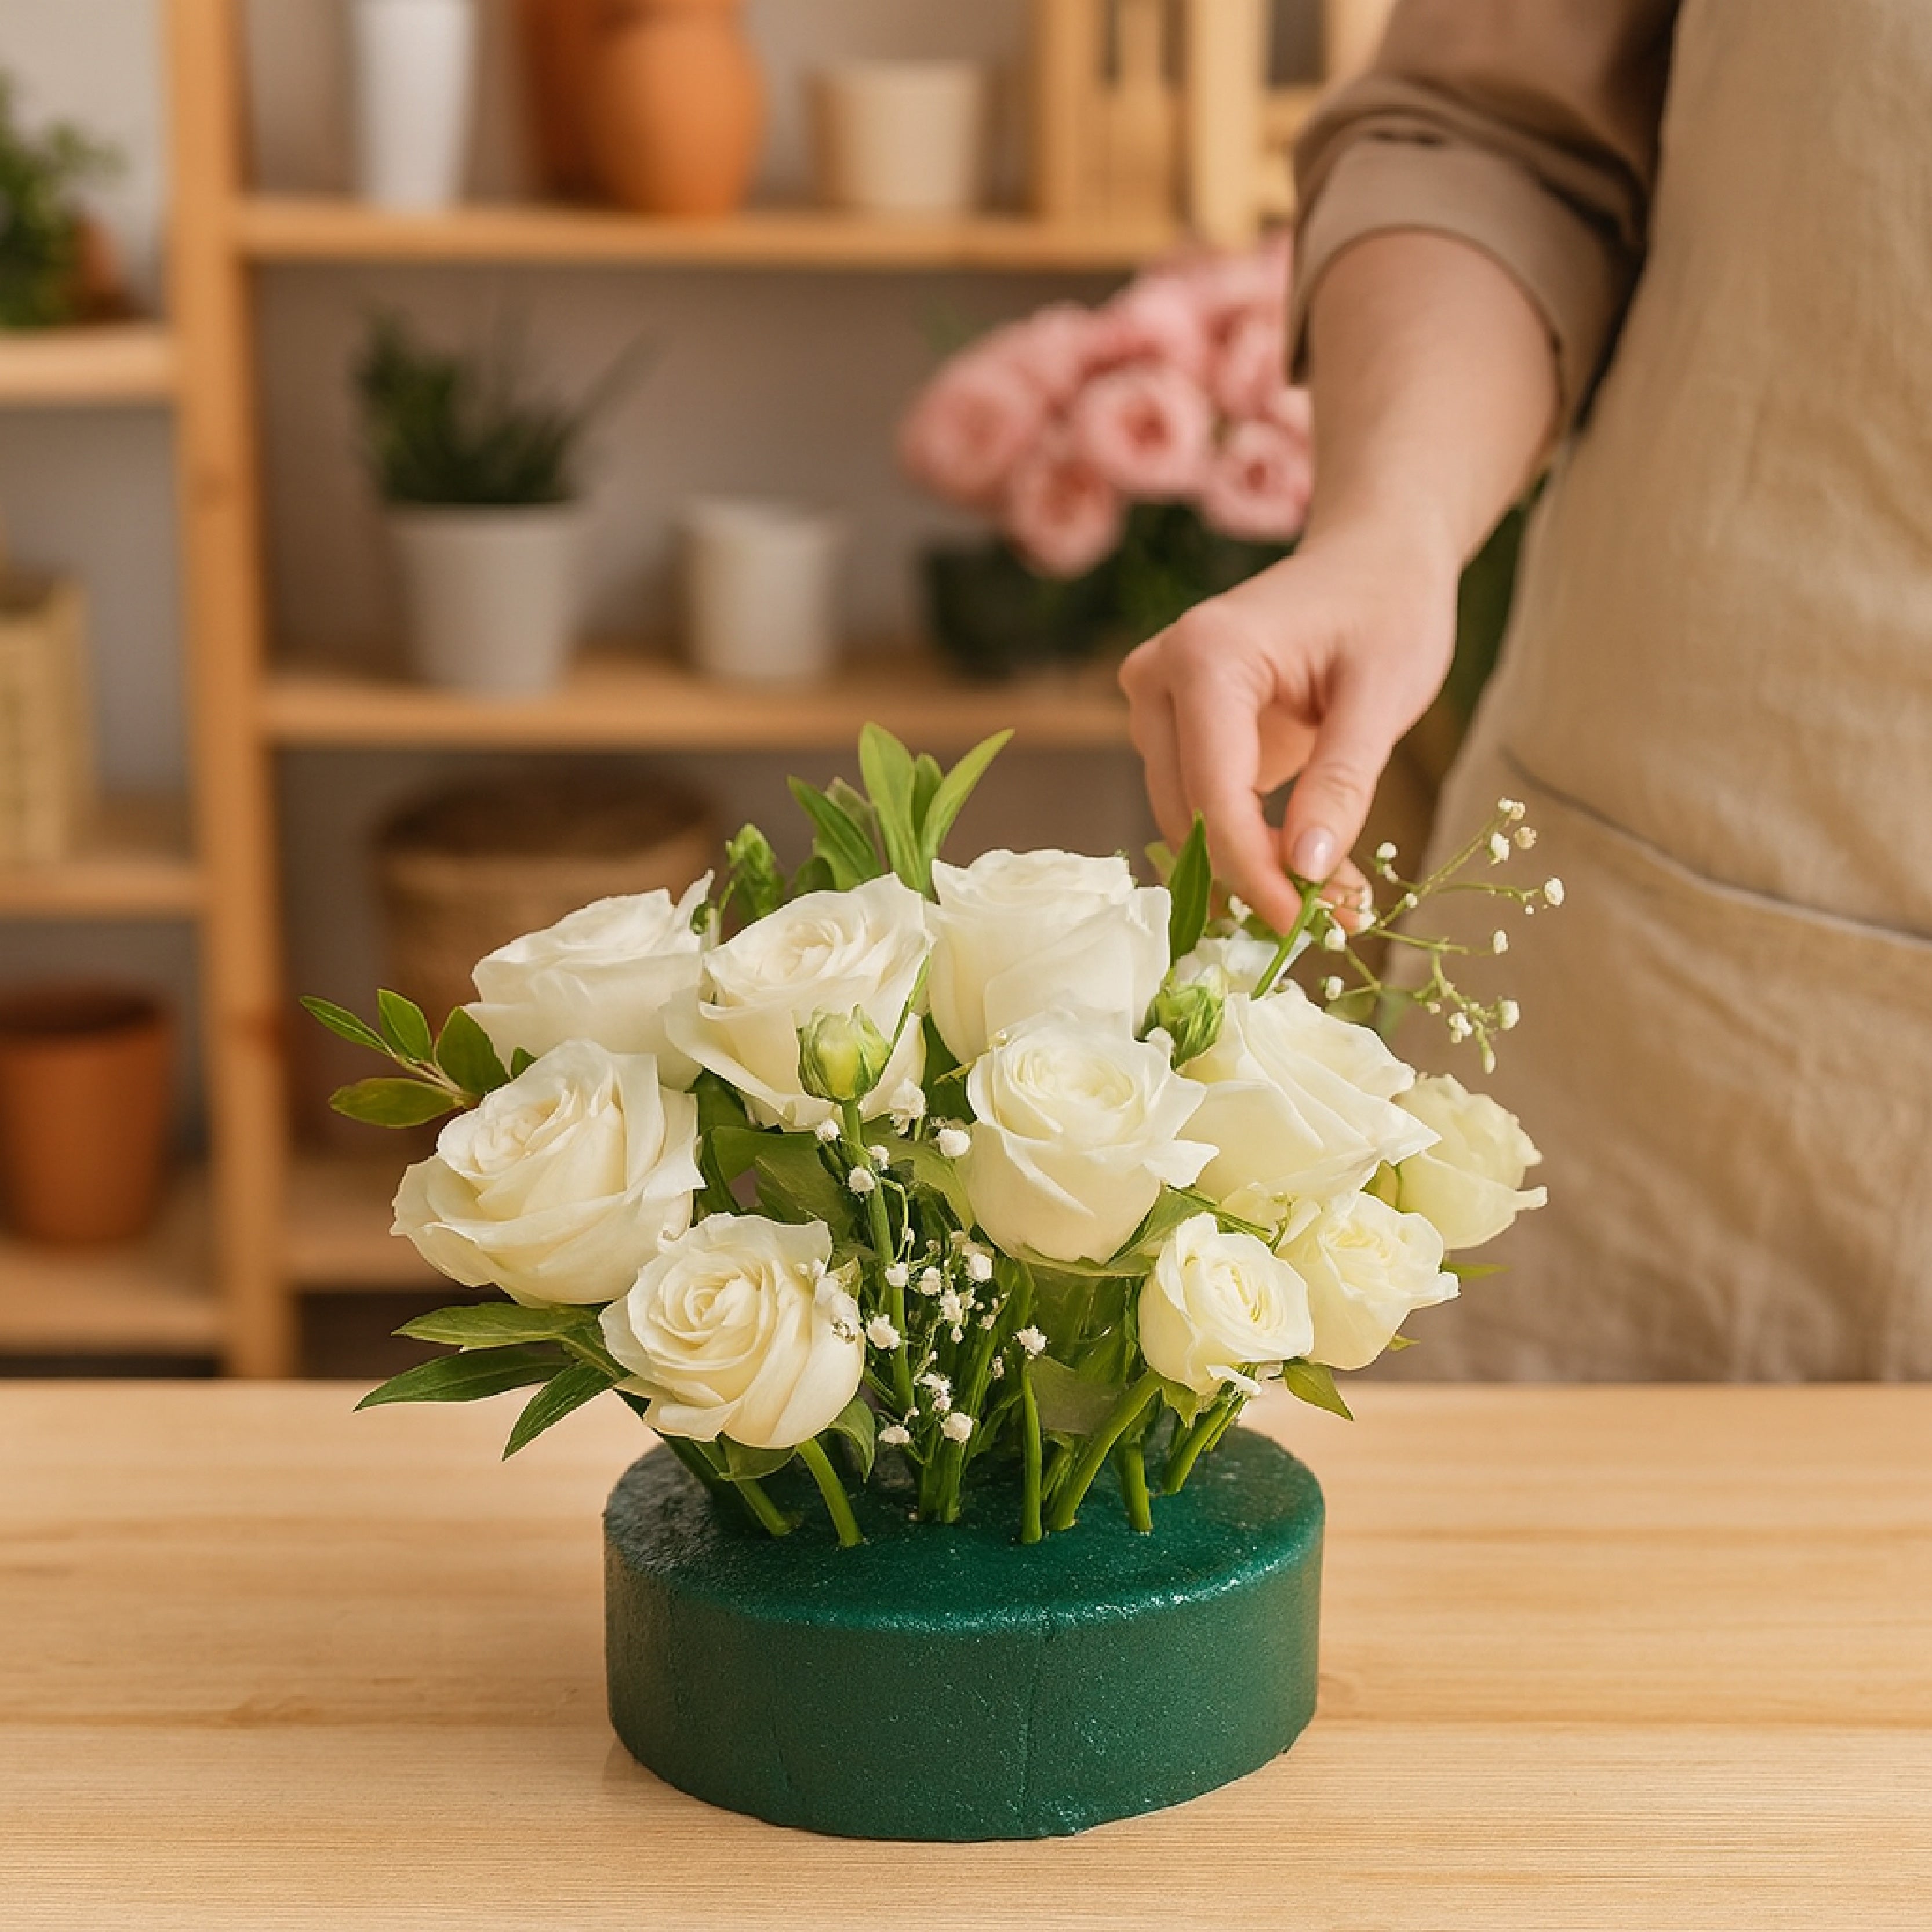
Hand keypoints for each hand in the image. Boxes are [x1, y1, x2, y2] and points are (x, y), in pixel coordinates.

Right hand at [1118, 521, 1460, 933]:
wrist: (1371, 557)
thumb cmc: (1388, 609)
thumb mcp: (1385, 695)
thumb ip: (1342, 783)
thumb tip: (1308, 872)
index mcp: (1206, 657)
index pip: (1213, 796)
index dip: (1256, 873)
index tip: (1309, 928)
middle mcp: (1159, 677)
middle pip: (1189, 813)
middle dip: (1257, 877)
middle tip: (1335, 923)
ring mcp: (1155, 701)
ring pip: (1184, 818)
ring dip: (1250, 867)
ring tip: (1333, 900)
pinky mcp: (1170, 724)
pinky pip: (1196, 802)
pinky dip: (1247, 842)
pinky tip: (1305, 867)